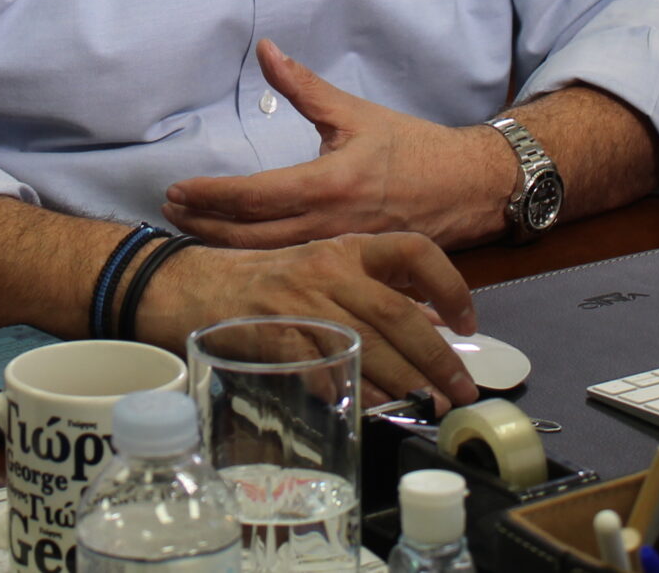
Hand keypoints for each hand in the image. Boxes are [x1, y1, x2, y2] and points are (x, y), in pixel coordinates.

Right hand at [133, 231, 478, 405]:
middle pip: (397, 314)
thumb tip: (432, 325)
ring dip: (403, 382)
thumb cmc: (262, 282)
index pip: (412, 252)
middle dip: (436, 358)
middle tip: (461, 392)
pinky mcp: (271, 332)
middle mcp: (327, 269)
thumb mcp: (322, 273)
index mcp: (345, 248)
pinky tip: (367, 410)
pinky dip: (347, 390)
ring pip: (366, 343)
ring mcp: (298, 301)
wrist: (188, 286)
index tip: (470, 325)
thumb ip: (375, 294)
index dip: (449, 286)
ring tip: (427, 407)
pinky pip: (319, 366)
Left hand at [163, 40, 513, 248]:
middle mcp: (329, 225)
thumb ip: (304, 86)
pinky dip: (260, 263)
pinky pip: (296, 269)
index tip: (177, 190)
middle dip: (204, 227)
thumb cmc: (412, 148)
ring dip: (225, 248)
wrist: (468, 188)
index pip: (252, 197)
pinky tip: (238, 257)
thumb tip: (266, 50)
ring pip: (269, 259)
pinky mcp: (349, 265)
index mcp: (327, 185)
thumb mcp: (355, 114)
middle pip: (250, 238)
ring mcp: (339, 252)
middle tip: (170, 213)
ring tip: (191, 232)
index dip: (209, 196)